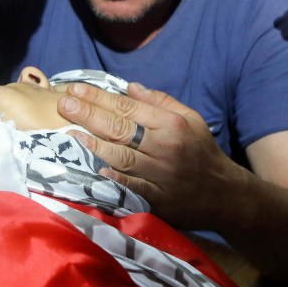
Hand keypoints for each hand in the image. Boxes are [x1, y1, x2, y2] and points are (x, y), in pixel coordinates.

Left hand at [57, 81, 244, 228]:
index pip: (128, 107)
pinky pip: (131, 186)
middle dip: (88, 114)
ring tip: (70, 130)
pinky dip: (112, 176)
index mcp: (172, 125)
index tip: (76, 89)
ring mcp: (160, 175)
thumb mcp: (190, 118)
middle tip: (63, 103)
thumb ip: (159, 101)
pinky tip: (93, 167)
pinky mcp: (158, 199)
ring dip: (93, 143)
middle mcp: (165, 148)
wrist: (224, 196)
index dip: (99, 97)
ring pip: (121, 156)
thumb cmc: (202, 151)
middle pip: (120, 128)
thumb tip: (129, 87)